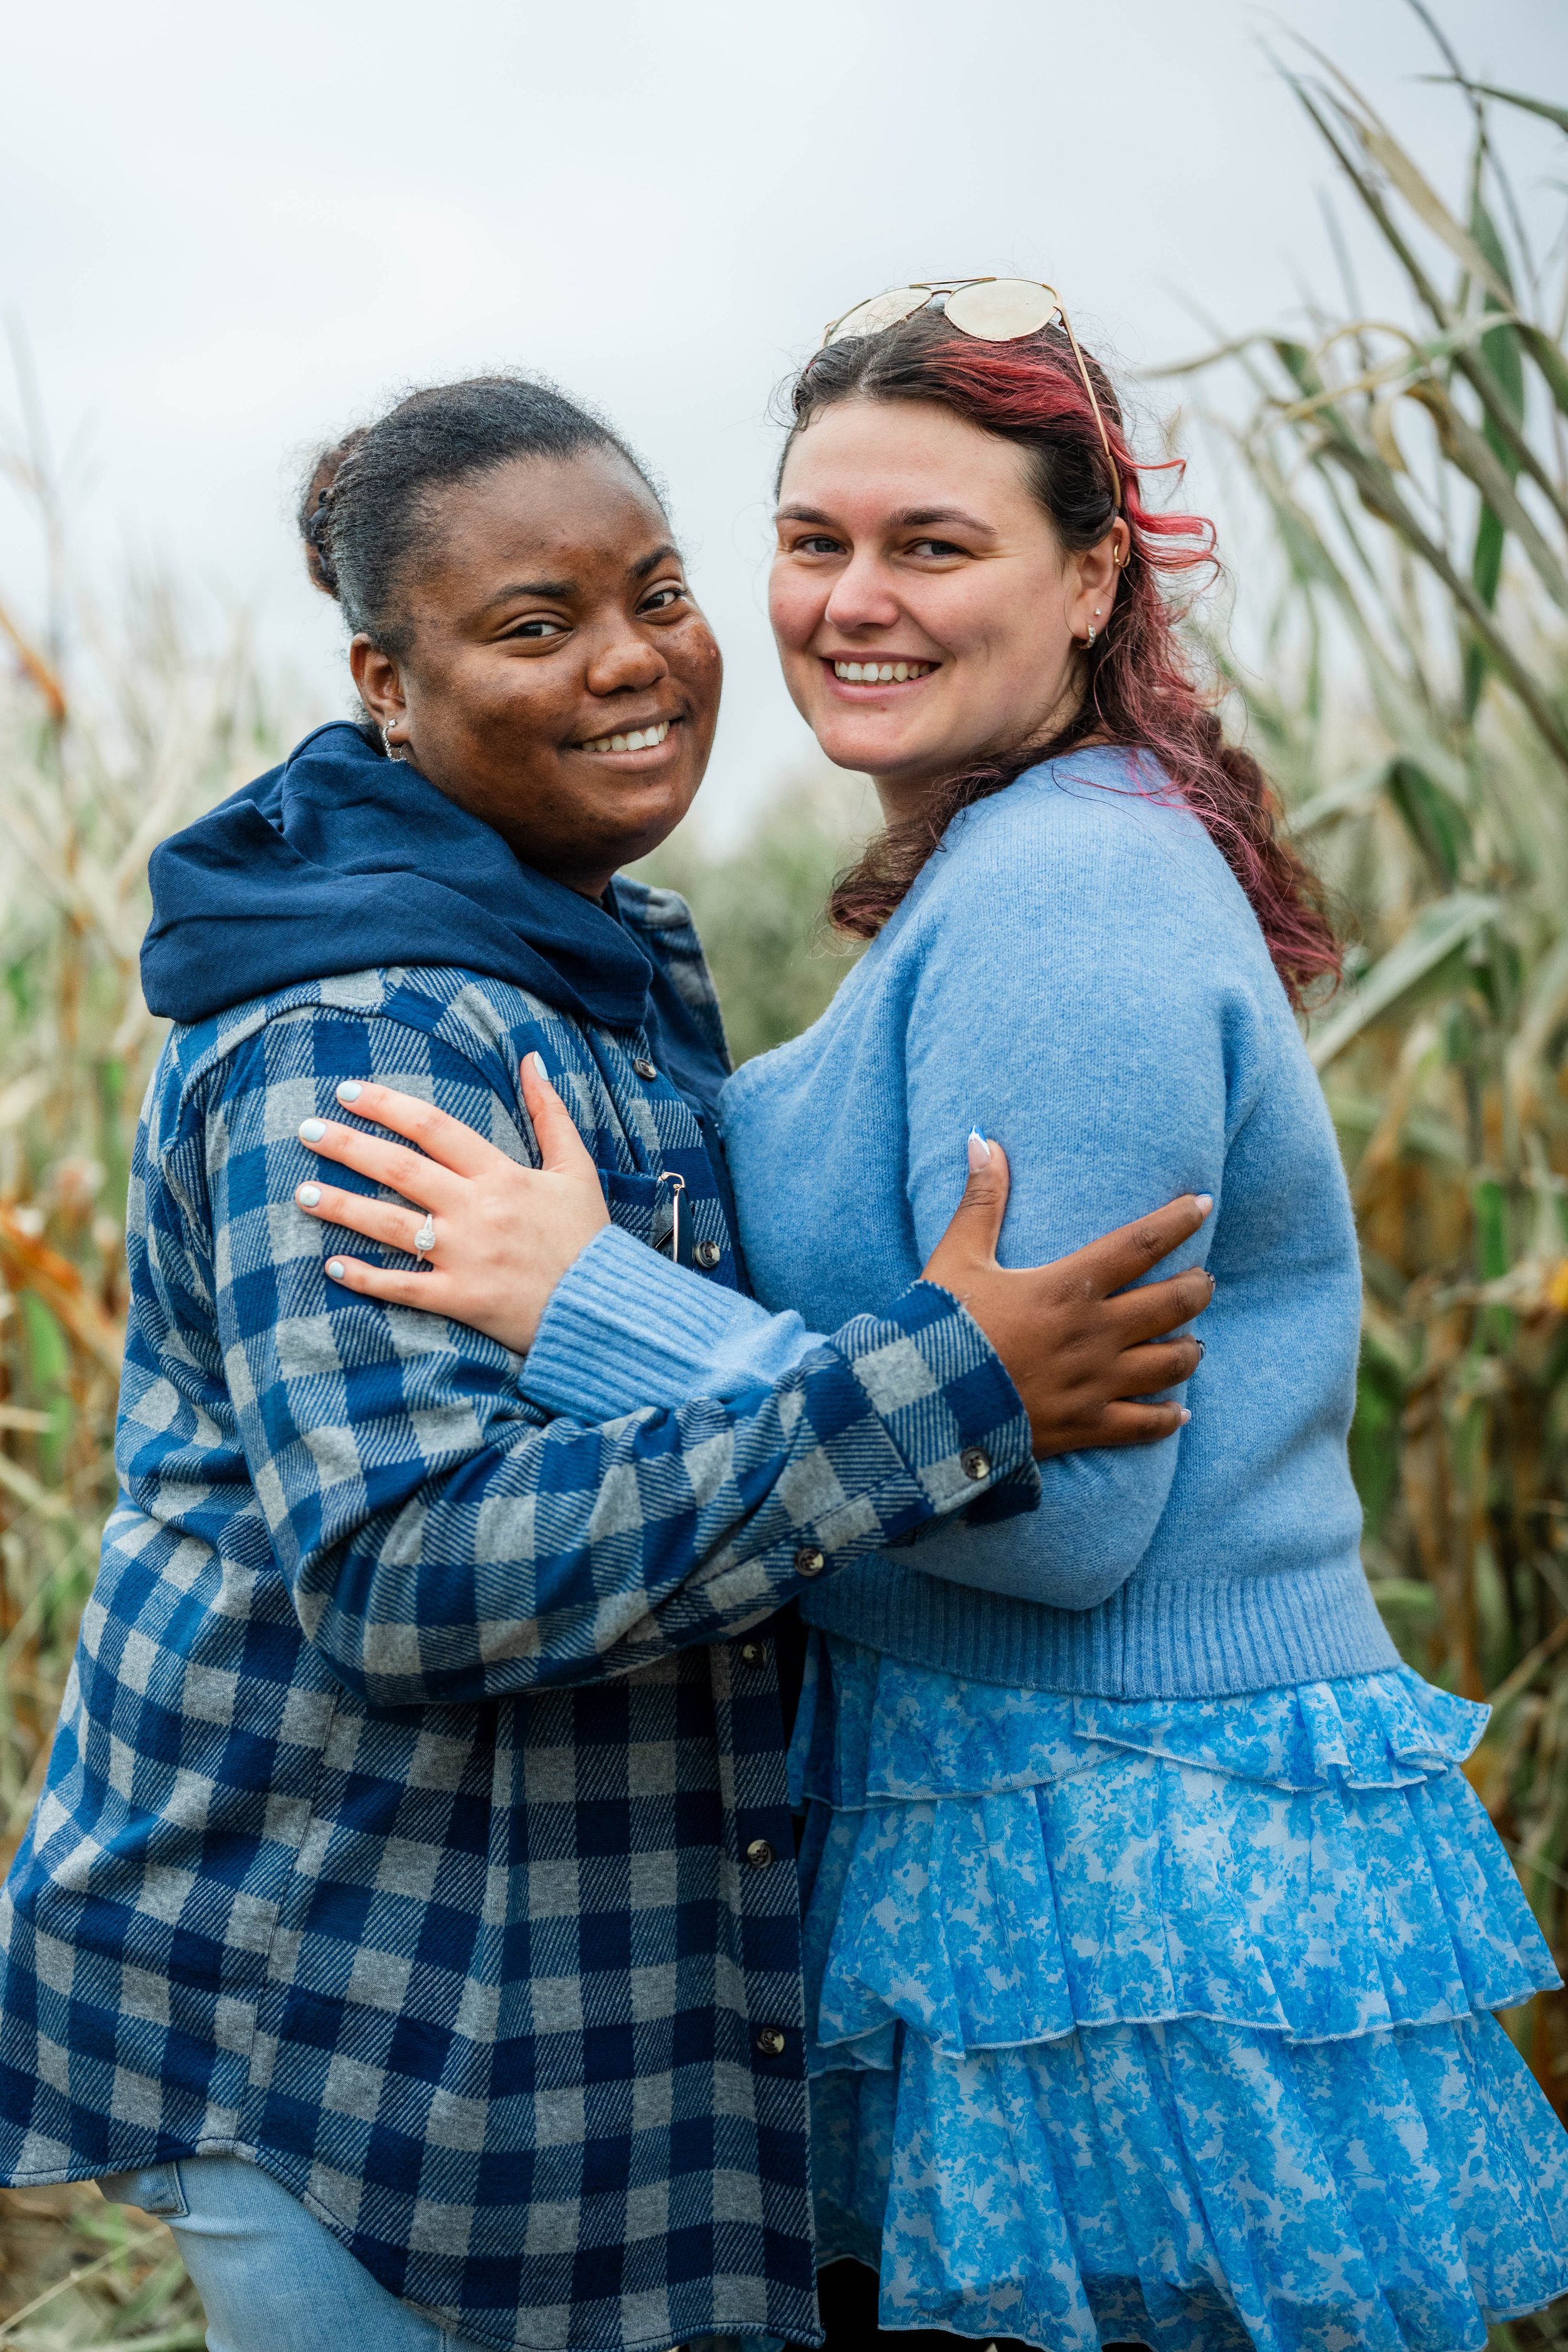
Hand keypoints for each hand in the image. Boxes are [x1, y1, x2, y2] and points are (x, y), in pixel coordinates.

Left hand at [294, 1055, 608, 1352]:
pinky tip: (332, 1265)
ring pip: (391, 1225)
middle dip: (348, 1147)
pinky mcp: (461, 1299)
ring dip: (343, 1207)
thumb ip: (550, 1113)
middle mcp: (477, 1210)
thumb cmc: (588, 1236)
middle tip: (306, 1130)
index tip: (348, 1091)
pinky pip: (404, 1287)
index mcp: (502, 1174)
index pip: (434, 1128)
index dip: (387, 1106)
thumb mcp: (575, 1168)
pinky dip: (367, 1278)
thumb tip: (530, 1059)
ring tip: (301, 1192)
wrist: (605, 1306)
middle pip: (401, 1169)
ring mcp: (465, 1256)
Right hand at [922, 1134, 1212, 1456]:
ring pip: (1169, 1364)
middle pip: (1171, 1304)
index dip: (1177, 1221)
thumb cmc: (940, 1328)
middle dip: (1197, 1288)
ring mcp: (1095, 1383)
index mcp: (1068, 1287)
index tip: (1203, 1205)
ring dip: (1189, 1349)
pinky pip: (1144, 1425)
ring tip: (1194, 1341)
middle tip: (1204, 1280)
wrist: (926, 1404)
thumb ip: (980, 1201)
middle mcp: (1094, 1334)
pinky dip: (1167, 1418)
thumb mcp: (957, 1258)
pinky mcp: (1087, 1425)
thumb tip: (982, 1140)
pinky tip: (1180, 1412)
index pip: (1139, 1245)